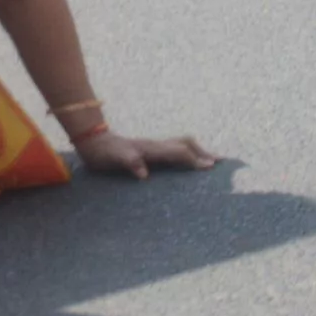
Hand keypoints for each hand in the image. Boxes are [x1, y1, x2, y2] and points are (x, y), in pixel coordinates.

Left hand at [72, 126, 220, 179]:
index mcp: (152, 149)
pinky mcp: (151, 150)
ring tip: (212, 161)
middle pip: (186, 144)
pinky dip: (188, 154)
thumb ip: (129, 162)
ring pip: (182, 144)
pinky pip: (175, 150)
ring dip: (198, 151)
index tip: (210, 168)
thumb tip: (143, 174)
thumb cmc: (104, 153)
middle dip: (204, 152)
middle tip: (222, 162)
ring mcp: (155, 146)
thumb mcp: (114, 159)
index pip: (179, 152)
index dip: (194, 159)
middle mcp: (156, 145)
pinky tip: (190, 163)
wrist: (94, 141)